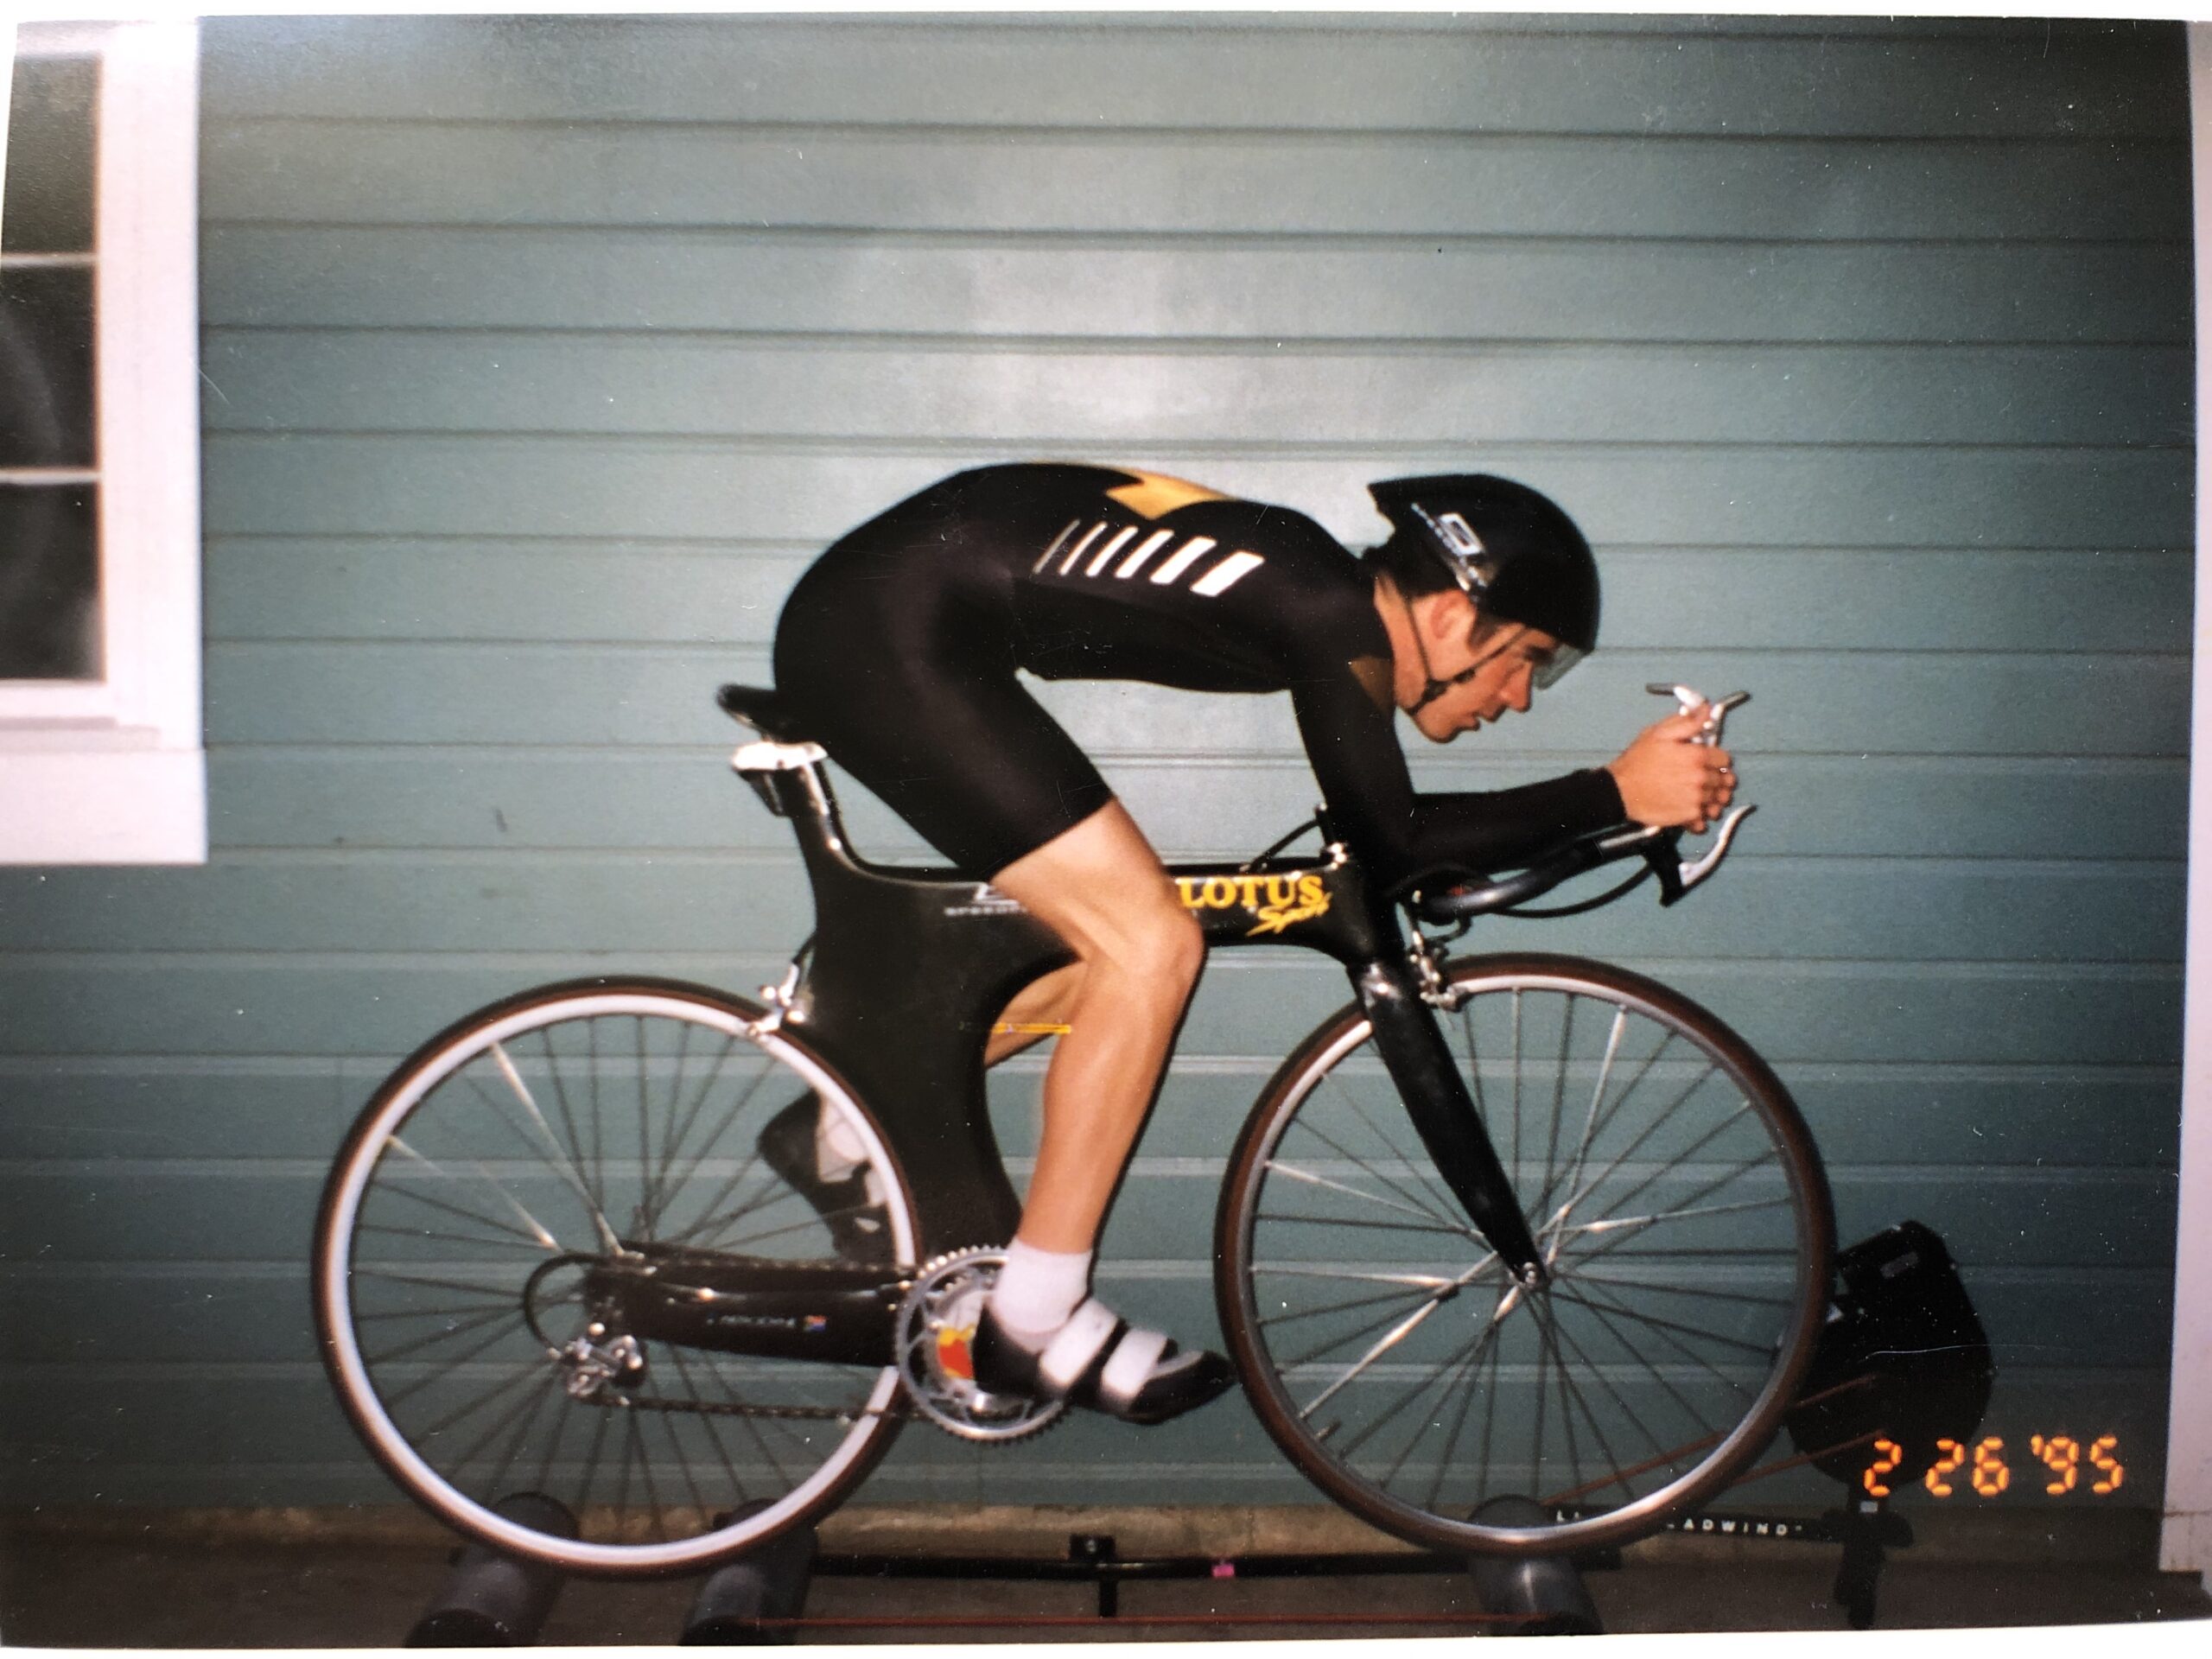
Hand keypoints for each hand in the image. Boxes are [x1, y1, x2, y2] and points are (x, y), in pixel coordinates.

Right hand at [1605, 708, 1735, 832]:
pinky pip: (1706, 817)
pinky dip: (1702, 815)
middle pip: (1724, 781)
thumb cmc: (1638, 760)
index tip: (1707, 761)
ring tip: (1699, 795)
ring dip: (1713, 797)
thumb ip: (1688, 722)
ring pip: (1718, 800)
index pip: (1725, 760)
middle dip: (1717, 778)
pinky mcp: (1689, 817)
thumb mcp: (1660, 733)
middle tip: (1702, 778)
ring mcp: (1697, 799)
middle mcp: (1702, 778)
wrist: (1620, 790)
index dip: (1716, 759)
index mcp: (1698, 756)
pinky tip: (1691, 808)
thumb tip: (1707, 709)